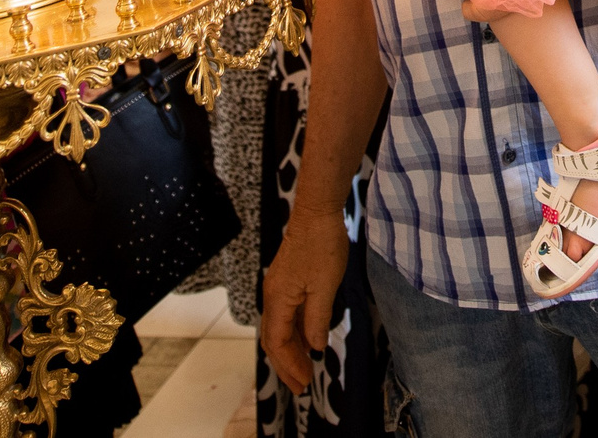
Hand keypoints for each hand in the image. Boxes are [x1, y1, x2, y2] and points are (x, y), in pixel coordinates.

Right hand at [261, 202, 349, 392]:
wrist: (317, 211)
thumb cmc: (322, 244)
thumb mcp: (325, 287)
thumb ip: (317, 319)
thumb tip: (315, 347)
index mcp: (278, 299)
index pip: (277, 342)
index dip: (289, 365)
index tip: (304, 382)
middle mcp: (273, 296)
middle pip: (274, 339)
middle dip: (286, 364)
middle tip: (301, 386)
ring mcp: (278, 288)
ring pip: (280, 328)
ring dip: (291, 351)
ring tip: (305, 369)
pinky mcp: (287, 282)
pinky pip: (286, 315)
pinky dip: (295, 334)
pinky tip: (308, 341)